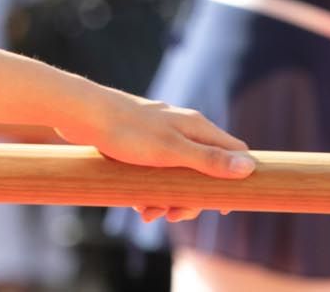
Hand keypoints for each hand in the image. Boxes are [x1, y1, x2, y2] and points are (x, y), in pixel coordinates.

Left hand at [55, 87, 254, 222]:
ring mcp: (161, 135)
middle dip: (191, 197)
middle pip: (204, 170)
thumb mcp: (171, 151)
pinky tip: (136, 203)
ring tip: (148, 213)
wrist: (81, 114)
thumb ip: (209, 160)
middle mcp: (182, 129)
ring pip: (178, 175)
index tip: (224, 206)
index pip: (234, 151)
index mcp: (197, 127)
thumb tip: (249, 168)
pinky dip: (150, 190)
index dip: (236, 178)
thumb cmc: (127, 131)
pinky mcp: (140, 144)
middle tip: (173, 214)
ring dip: (167, 198)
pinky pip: (155, 173)